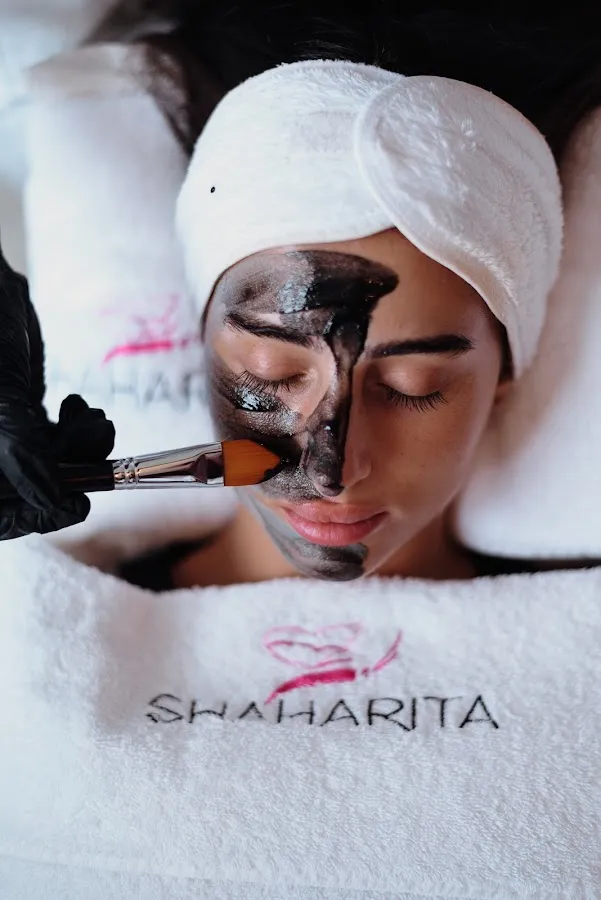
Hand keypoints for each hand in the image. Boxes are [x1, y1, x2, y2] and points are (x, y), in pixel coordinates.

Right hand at [0, 238, 114, 538]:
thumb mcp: (0, 404)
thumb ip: (23, 456)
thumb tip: (57, 504)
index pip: (1, 517)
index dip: (37, 517)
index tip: (79, 504)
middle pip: (33, 493)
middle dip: (72, 470)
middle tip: (98, 439)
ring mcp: (3, 439)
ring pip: (53, 468)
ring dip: (84, 448)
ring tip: (91, 417)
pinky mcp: (20, 419)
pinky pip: (58, 444)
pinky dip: (78, 430)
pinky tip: (77, 407)